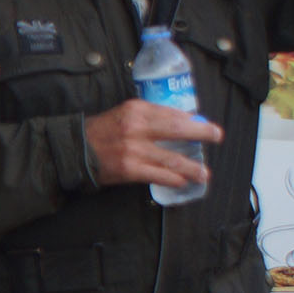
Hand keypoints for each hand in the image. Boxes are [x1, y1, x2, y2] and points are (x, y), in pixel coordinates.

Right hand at [82, 99, 222, 189]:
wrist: (76, 150)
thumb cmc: (102, 131)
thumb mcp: (125, 113)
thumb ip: (150, 117)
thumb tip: (181, 122)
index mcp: (137, 110)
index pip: (172, 113)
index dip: (192, 120)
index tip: (204, 124)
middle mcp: (138, 128)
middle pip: (179, 130)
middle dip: (202, 133)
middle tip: (217, 136)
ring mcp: (135, 150)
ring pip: (173, 159)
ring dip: (192, 167)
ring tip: (204, 173)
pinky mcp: (130, 169)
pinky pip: (159, 175)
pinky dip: (174, 180)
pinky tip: (183, 182)